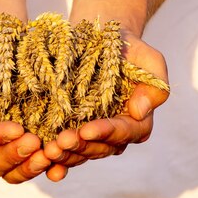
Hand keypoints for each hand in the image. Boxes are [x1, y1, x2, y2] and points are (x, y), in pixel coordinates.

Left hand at [44, 32, 168, 179]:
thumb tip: (140, 111)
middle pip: (101, 148)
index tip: (87, 129)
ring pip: (81, 153)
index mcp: (137, 121)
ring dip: (65, 154)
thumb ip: (155, 85)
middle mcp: (115, 133)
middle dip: (81, 146)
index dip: (106, 132)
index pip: (125, 132)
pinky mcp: (71, 131)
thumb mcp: (148, 58)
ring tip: (48, 149)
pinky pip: (65, 151)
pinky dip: (54, 160)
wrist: (98, 37)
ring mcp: (92, 135)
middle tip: (60, 142)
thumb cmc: (126, 47)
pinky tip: (42, 160)